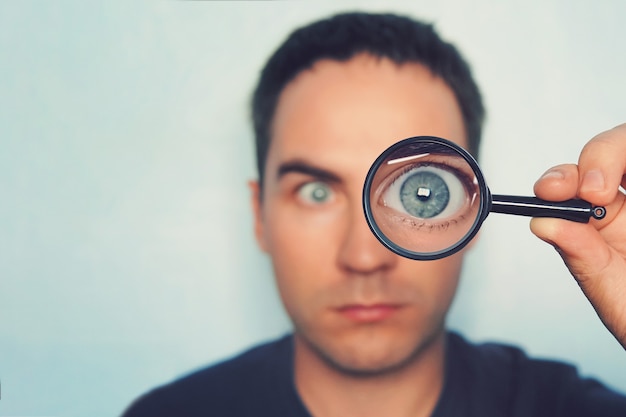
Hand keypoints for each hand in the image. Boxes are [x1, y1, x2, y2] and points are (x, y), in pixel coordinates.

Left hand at [531, 123, 625, 348]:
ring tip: (610, 189)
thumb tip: (541, 223)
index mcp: (604, 222)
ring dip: (619, 155)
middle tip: (593, 190)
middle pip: (613, 147)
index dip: (561, 178)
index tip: (551, 190)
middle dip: (598, 158)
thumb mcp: (612, 291)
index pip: (574, 181)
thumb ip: (581, 256)